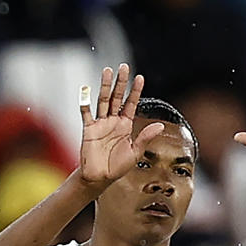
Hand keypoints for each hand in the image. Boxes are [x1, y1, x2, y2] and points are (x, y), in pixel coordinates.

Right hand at [77, 63, 165, 190]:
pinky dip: (85, 102)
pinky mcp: (89, 129)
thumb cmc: (117, 167)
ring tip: (108, 71)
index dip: (135, 91)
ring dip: (105, 86)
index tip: (140, 77)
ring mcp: (100, 123)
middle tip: (124, 67)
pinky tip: (85, 89)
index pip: (131, 103)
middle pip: (117, 97)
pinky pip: (86, 113)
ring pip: (103, 100)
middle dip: (121, 82)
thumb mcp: (135, 152)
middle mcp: (113, 121)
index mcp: (125, 125)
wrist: (100, 178)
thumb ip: (145, 137)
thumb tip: (160, 125)